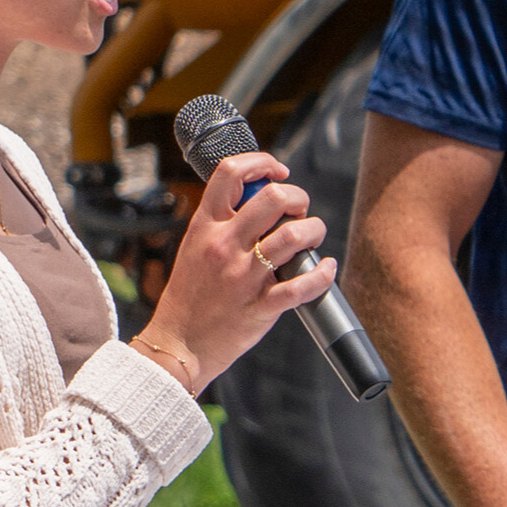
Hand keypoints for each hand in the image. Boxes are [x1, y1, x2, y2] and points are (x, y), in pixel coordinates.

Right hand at [133, 150, 332, 392]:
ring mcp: (243, 276)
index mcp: (205, 226)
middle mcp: (224, 246)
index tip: (278, 171)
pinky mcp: (261, 306)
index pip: (230, 173)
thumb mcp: (195, 247)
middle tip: (299, 210)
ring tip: (313, 235)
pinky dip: (323, 273)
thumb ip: (222, 222)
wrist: (179, 344)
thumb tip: (259, 199)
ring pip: (294, 236)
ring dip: (314, 229)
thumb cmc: (191, 296)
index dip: (261, 162)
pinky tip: (326, 267)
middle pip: (272, 198)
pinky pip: (303, 285)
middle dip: (297, 196)